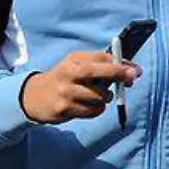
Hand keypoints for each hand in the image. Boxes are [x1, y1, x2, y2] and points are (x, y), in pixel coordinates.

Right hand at [20, 51, 141, 123]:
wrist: (34, 97)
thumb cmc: (66, 79)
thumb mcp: (79, 65)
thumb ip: (103, 66)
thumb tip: (133, 71)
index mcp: (74, 59)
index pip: (102, 57)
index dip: (122, 64)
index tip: (135, 71)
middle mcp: (68, 73)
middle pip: (100, 72)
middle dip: (119, 75)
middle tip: (130, 80)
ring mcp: (65, 92)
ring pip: (100, 96)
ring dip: (105, 98)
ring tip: (96, 96)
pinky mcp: (64, 109)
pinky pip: (94, 111)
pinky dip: (97, 109)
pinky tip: (87, 105)